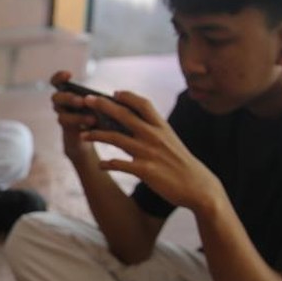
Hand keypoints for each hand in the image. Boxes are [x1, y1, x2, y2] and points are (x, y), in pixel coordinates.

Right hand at [49, 70, 98, 160]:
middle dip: (69, 98)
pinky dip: (80, 127)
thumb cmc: (98, 114)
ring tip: (93, 119)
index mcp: (67, 92)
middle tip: (82, 101)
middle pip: (56, 98)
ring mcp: (63, 117)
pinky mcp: (67, 131)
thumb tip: (116, 96)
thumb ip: (102, 100)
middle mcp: (61, 104)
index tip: (69, 75)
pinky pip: (69, 130)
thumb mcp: (101, 104)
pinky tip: (91, 128)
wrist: (92, 136)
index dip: (59, 77)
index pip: (56, 82)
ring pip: (62, 116)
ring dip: (77, 117)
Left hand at [76, 88, 223, 211]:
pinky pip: (119, 164)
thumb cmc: (182, 164)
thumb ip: (154, 131)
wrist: (198, 187)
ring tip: (82, 135)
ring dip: (96, 135)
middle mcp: (154, 136)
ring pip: (116, 138)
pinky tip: (100, 165)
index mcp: (162, 127)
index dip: (127, 96)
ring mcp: (149, 153)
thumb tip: (135, 122)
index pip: (143, 104)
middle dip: (103, 106)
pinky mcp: (145, 171)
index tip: (113, 93)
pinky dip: (107, 164)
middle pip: (124, 115)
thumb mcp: (171, 141)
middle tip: (86, 100)